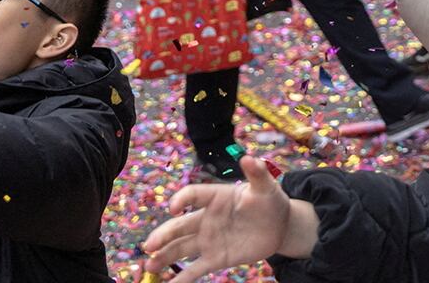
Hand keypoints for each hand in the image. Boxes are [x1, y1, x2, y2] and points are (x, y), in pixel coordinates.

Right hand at [144, 155, 319, 278]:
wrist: (279, 226)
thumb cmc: (269, 200)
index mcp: (215, 196)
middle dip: (163, 235)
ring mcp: (209, 239)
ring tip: (150, 266)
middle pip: (180, 226)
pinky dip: (182, 278)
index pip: (193, 194)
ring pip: (181, 248)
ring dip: (164, 256)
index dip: (182, 199)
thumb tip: (250, 158)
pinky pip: (196, 268)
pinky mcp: (216, 258)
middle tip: (149, 245)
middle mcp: (207, 218)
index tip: (174, 209)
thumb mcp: (266, 186)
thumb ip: (257, 173)